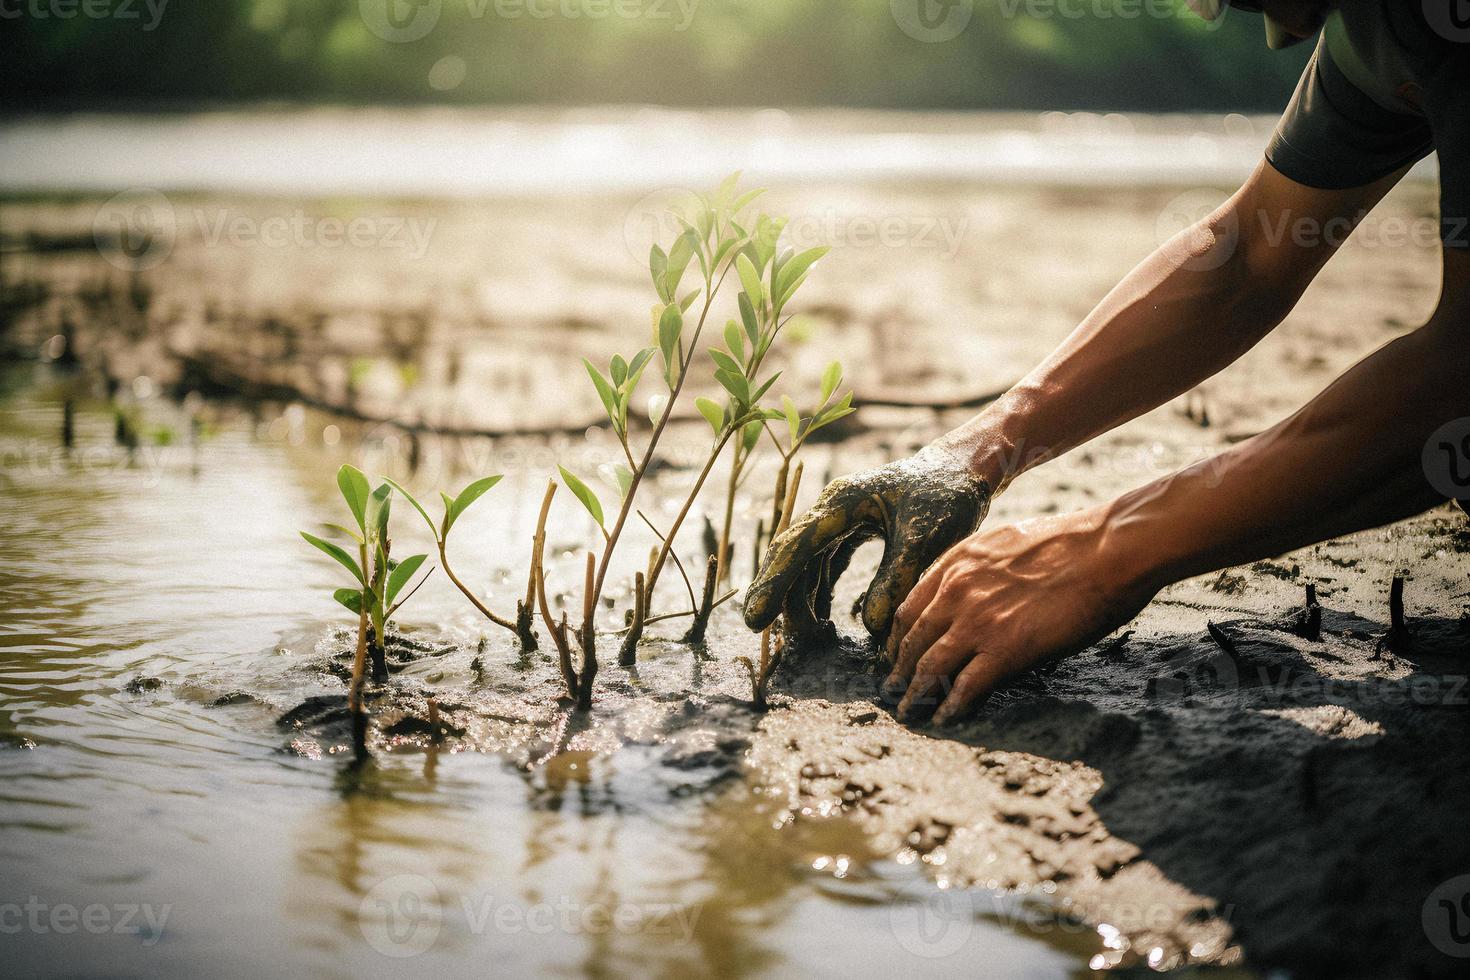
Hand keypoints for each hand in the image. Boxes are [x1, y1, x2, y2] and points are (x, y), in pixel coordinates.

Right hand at [743, 447, 991, 639]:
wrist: (963, 471)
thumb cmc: (947, 496)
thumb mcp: (925, 538)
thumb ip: (896, 577)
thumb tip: (869, 624)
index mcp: (843, 501)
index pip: (797, 546)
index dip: (774, 584)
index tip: (755, 619)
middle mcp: (833, 507)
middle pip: (792, 554)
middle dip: (779, 594)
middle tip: (768, 635)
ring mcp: (841, 517)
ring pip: (807, 561)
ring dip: (801, 596)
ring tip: (804, 635)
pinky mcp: (853, 528)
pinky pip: (826, 561)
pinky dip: (821, 589)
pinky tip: (821, 616)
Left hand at [882, 507, 1158, 724]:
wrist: (1107, 549)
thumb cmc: (1073, 542)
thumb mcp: (1007, 543)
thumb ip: (981, 569)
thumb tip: (979, 591)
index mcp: (957, 562)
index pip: (909, 607)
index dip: (897, 637)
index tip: (895, 653)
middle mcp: (957, 591)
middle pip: (913, 640)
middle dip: (899, 669)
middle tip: (893, 689)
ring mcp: (978, 621)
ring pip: (930, 666)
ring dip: (916, 694)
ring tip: (909, 711)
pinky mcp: (1006, 649)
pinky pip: (965, 686)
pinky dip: (950, 707)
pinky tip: (944, 718)